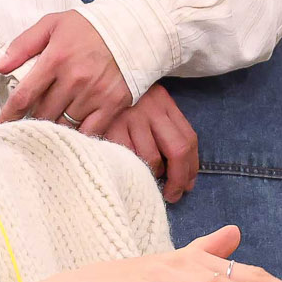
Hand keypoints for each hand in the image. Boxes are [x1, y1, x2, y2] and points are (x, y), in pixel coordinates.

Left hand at [0, 11, 132, 135]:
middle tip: (25, 123)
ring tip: (45, 128)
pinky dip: (77, 136)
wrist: (132, 28)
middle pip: (42, 113)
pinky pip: (89, 131)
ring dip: (52, 128)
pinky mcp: (113, 104)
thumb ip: (23, 45)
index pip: (24, 96)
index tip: (1, 125)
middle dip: (30, 120)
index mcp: (55, 59)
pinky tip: (70, 135)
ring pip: (63, 124)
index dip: (9, 115)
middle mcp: (74, 80)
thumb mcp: (52, 24)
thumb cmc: (89, 26)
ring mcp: (94, 94)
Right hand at [99, 85, 199, 203]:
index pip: (189, 139)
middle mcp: (151, 109)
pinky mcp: (110, 127)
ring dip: (152, 176)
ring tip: (145, 179)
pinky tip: (127, 171)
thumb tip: (183, 175)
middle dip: (179, 178)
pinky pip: (128, 159)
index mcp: (164, 103)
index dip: (191, 167)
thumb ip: (165, 130)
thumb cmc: (120, 105)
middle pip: (178, 150)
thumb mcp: (147, 107)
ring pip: (152, 159)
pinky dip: (131, 170)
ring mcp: (131, 118)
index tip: (187, 185)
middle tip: (173, 195)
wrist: (90, 87)